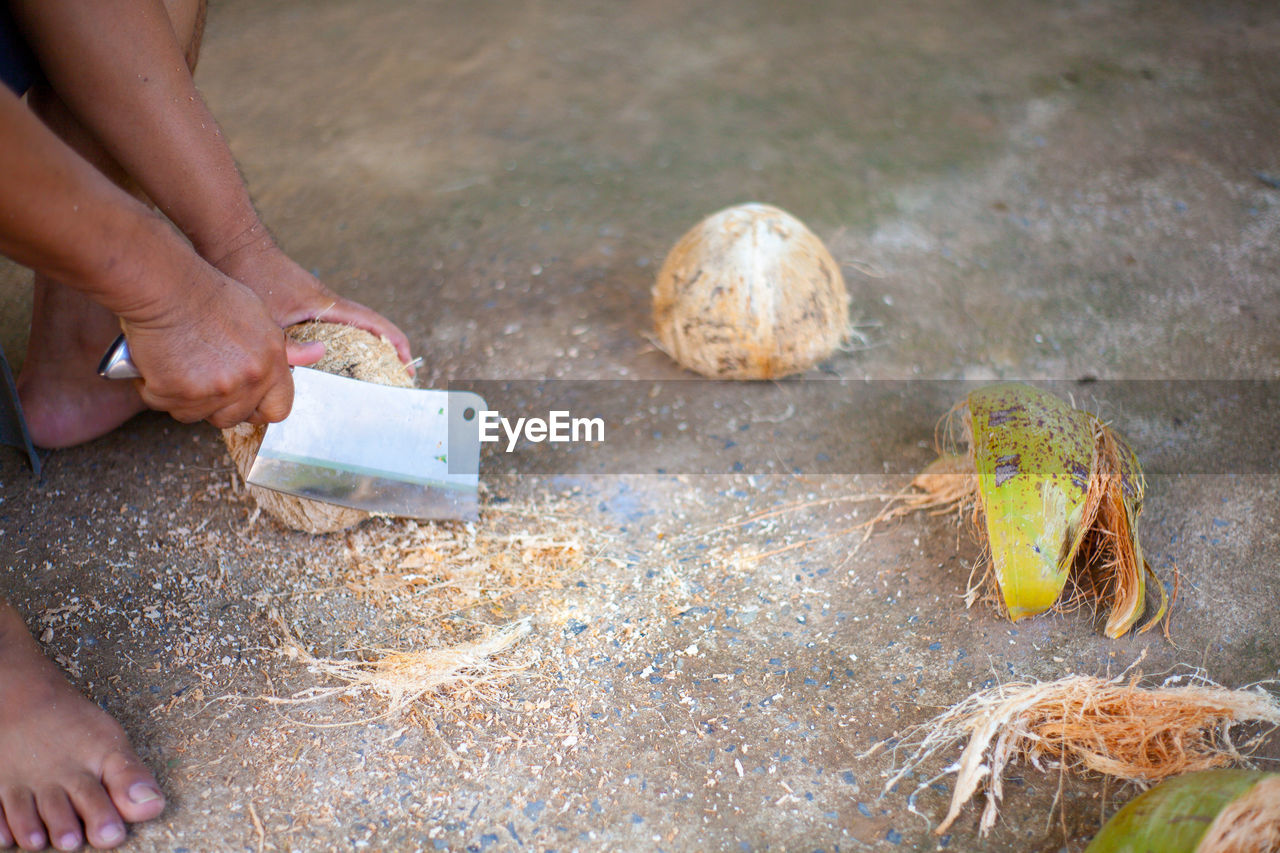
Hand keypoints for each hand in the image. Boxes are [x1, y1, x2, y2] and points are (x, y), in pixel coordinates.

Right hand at [119, 263, 324, 427]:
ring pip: (199, 416)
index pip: (278, 410)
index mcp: (271, 365)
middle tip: (204, 378)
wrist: (168, 287)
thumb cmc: (213, 296)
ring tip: (181, 367)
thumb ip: (286, 346)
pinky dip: (159, 391)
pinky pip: (166, 405)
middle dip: (220, 405)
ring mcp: (211, 391)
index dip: (260, 408)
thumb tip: (318, 354)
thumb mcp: (261, 316)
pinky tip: (159, 366)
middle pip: (235, 417)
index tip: (246, 400)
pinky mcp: (175, 394)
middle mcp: (246, 382)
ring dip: (188, 400)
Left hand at [211, 227, 413, 369]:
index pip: (375, 324)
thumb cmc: (249, 274)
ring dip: (366, 350)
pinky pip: (333, 328)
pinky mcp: (304, 306)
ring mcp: (317, 304)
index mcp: (328, 305)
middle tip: (392, 381)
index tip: (407, 366)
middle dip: (387, 354)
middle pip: (370, 329)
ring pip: (351, 329)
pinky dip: (342, 345)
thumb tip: (309, 366)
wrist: (234, 244)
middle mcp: (328, 304)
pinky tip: (329, 365)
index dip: (396, 344)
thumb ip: (285, 345)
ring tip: (367, 379)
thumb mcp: (266, 317)